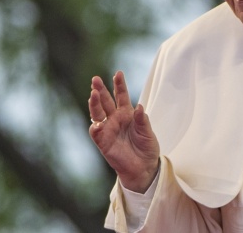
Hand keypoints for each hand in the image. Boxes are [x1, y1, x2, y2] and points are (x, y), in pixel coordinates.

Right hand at [88, 71, 159, 192]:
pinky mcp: (103, 142)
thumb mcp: (148, 133)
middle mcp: (115, 118)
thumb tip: (139, 108)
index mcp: (127, 113)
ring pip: (97, 113)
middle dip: (100, 89)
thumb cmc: (147, 148)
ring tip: (94, 94)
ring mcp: (108, 129)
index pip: (121, 95)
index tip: (118, 73)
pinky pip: (96, 132)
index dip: (119, 84)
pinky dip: (95, 126)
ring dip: (94, 104)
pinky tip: (97, 122)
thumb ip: (142, 121)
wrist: (144, 168)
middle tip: (95, 79)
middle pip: (106, 101)